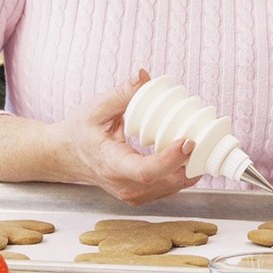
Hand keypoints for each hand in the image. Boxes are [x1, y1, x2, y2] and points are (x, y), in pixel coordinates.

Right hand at [53, 70, 199, 204]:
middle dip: (192, 161)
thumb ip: (121, 94)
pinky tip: (191, 151)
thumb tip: (144, 77)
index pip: (146, 171)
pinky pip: (170, 186)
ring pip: (174, 186)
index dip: (171, 159)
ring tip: (203, 140)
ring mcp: (134, 194)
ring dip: (192, 166)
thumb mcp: (95, 109)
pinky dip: (184, 170)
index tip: (188, 142)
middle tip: (207, 135)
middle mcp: (125, 185)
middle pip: (168, 181)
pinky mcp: (142, 194)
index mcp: (111, 165)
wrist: (65, 156)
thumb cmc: (78, 133)